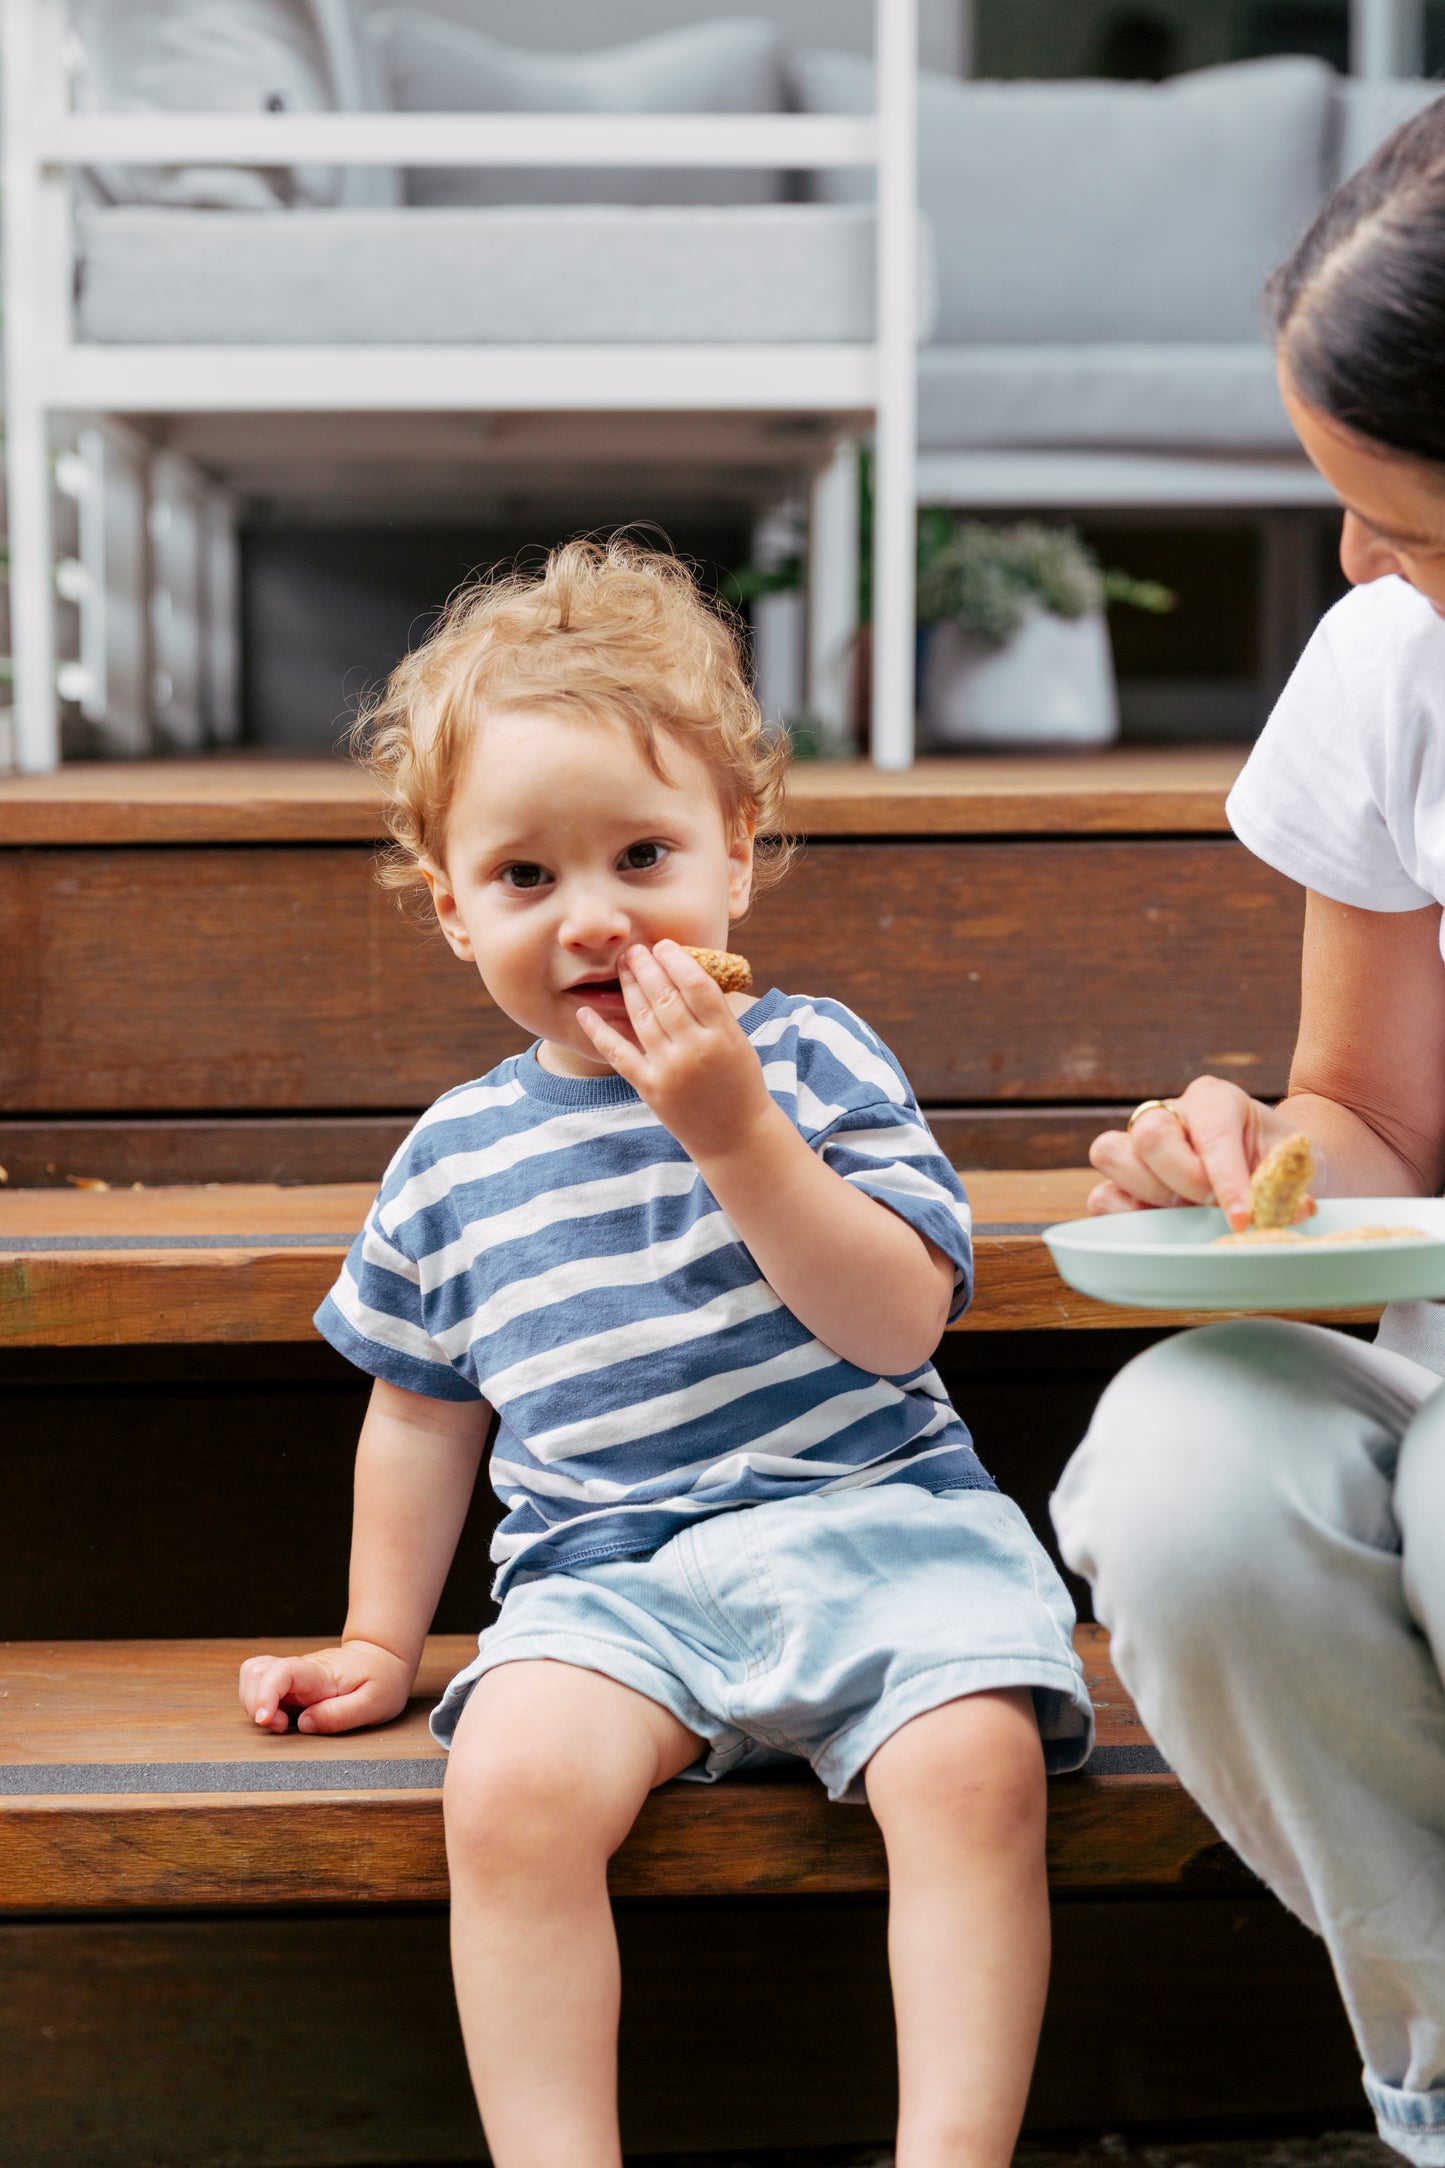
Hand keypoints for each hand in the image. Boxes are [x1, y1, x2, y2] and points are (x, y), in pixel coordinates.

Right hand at [238, 1639, 412, 1736]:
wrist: (383, 1658)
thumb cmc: (382, 1681)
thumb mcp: (374, 1703)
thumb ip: (339, 1716)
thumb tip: (304, 1724)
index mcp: (321, 1674)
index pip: (283, 1672)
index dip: (265, 1694)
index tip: (265, 1719)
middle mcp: (301, 1670)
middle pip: (255, 1671)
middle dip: (254, 1704)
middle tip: (282, 1726)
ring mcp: (293, 1674)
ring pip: (253, 1675)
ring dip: (254, 1702)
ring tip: (282, 1722)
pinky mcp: (290, 1681)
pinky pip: (261, 1684)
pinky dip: (259, 1702)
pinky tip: (282, 1716)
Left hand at [575, 939, 774, 1164]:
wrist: (735, 1136)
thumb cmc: (740, 1083)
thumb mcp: (738, 1043)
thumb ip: (714, 1012)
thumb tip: (683, 971)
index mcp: (723, 1035)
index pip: (697, 985)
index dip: (677, 960)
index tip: (664, 945)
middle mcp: (696, 1050)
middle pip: (666, 997)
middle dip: (647, 968)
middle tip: (635, 950)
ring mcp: (671, 1070)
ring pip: (642, 1018)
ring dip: (629, 988)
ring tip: (623, 968)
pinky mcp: (651, 1088)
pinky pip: (619, 1054)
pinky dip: (599, 1032)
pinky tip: (585, 1012)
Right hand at [1087, 1077, 1324, 1232]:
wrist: (1276, 1171)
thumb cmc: (1285, 1166)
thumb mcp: (1299, 1170)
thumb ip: (1290, 1187)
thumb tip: (1291, 1211)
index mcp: (1215, 1099)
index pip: (1210, 1132)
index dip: (1226, 1179)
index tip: (1243, 1219)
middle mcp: (1171, 1113)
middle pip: (1150, 1134)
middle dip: (1184, 1181)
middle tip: (1213, 1207)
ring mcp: (1139, 1144)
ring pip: (1111, 1153)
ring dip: (1149, 1194)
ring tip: (1187, 1212)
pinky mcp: (1124, 1180)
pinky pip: (1101, 1196)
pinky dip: (1126, 1215)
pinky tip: (1164, 1223)